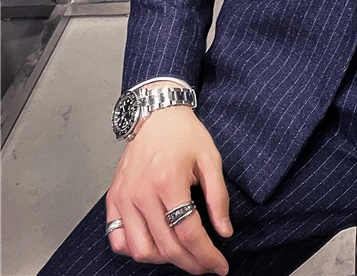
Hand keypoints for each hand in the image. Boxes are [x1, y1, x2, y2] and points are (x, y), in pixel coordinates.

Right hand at [106, 106, 231, 275]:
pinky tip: (156, 244)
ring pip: (141, 250)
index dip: (207, 255)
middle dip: (191, 263)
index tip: (220, 266)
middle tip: (207, 265)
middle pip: (166, 247)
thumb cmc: (185, 134)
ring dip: (164, 260)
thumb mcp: (211, 159)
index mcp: (169, 181)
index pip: (188, 232)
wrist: (156, 114)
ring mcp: (124, 198)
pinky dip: (136, 250)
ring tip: (184, 253)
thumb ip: (218, 197)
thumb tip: (224, 231)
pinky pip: (118, 240)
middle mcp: (142, 194)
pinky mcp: (113, 200)